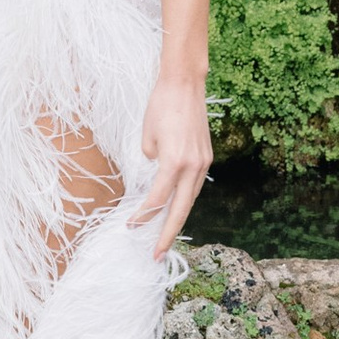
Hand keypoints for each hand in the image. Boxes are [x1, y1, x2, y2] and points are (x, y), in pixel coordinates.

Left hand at [127, 65, 211, 258]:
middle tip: (156, 255)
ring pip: (190, 199)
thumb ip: (151, 161)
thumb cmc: (161, 105)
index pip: (158, 199)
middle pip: (181, 210)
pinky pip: (195, 184)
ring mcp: (203, 161)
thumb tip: (156, 172)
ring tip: (165, 237)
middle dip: (167, 234)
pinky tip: (175, 207)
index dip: (144, 216)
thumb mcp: (147, 136)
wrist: (185, 83)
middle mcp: (193, 166)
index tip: (131, 226)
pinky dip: (184, 198)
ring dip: (177, 218)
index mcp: (175, 162)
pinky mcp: (207, 156)